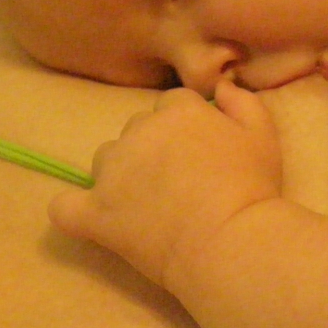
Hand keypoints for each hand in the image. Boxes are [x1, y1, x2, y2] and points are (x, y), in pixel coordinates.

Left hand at [48, 79, 281, 287]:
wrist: (230, 242)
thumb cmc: (252, 188)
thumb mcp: (262, 133)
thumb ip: (242, 100)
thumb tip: (221, 85)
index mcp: (176, 110)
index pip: (172, 104)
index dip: (187, 128)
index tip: (201, 154)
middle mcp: (139, 131)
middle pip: (138, 129)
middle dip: (154, 148)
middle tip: (180, 182)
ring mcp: (112, 172)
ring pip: (106, 159)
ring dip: (120, 173)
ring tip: (147, 205)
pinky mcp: (96, 212)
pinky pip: (65, 206)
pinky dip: (74, 210)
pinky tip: (88, 217)